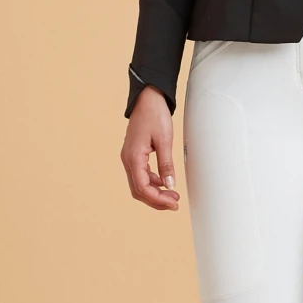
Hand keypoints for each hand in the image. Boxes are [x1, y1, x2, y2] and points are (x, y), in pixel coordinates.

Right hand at [121, 85, 180, 209]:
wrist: (147, 98)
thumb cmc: (154, 114)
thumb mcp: (165, 140)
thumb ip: (166, 164)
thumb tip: (170, 184)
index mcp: (133, 157)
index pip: (142, 187)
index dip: (157, 199)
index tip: (173, 203)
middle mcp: (128, 159)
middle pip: (138, 190)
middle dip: (156, 200)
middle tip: (174, 203)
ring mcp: (129, 157)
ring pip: (139, 184)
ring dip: (155, 192)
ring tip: (172, 195)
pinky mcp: (134, 155)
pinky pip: (141, 174)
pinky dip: (152, 182)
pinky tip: (164, 182)